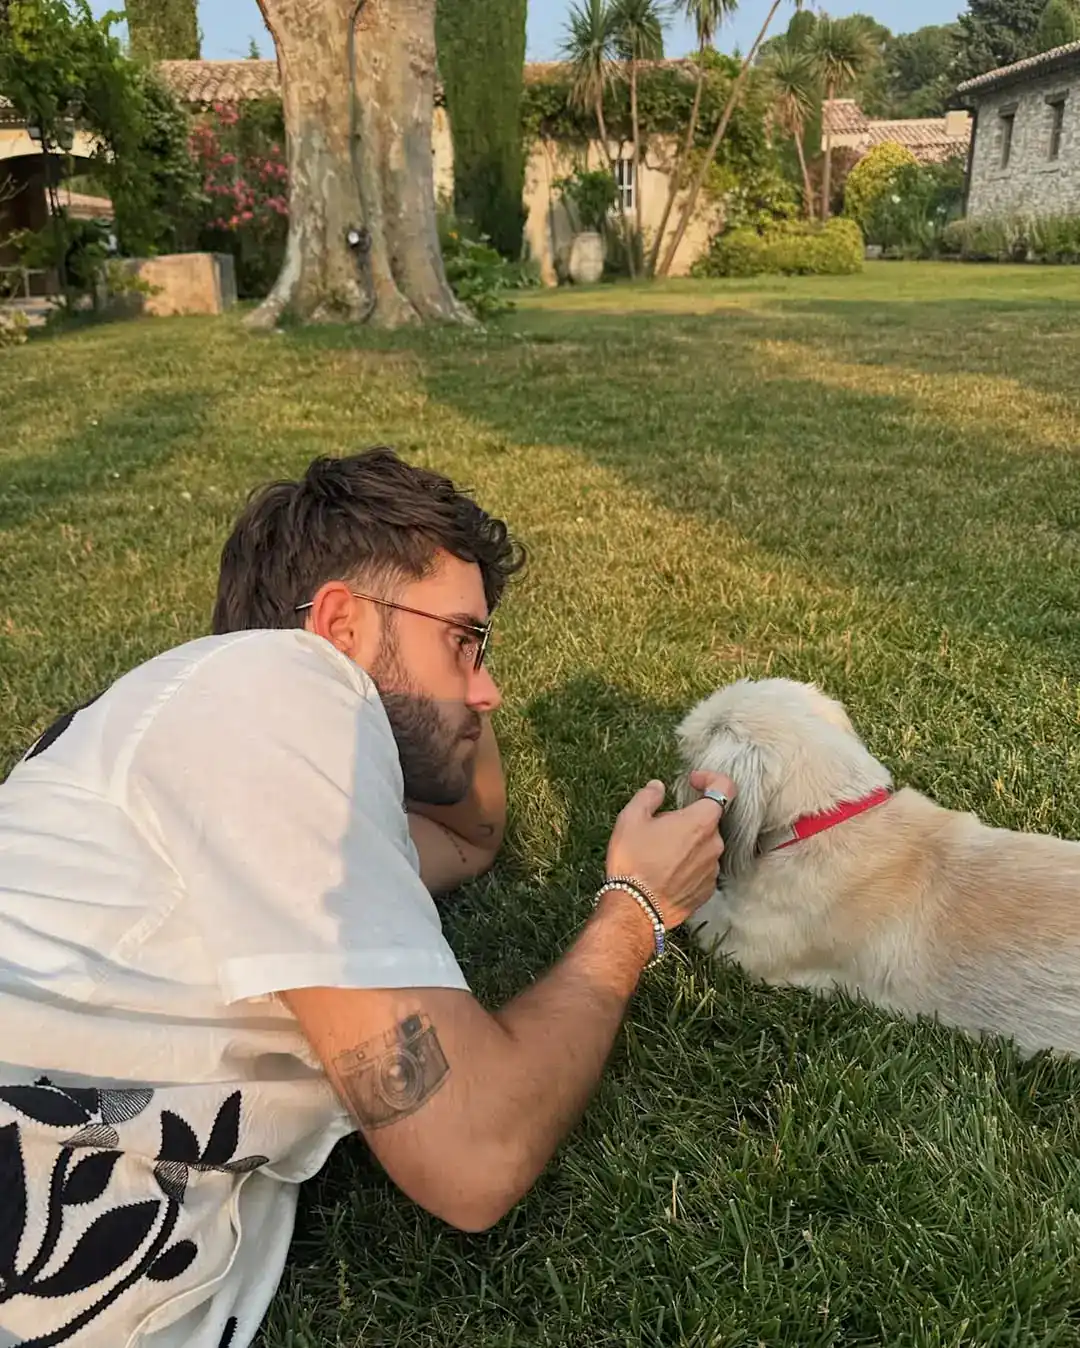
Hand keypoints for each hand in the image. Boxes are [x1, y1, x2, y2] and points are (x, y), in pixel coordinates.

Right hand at [604, 770, 736, 929]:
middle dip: (688, 818)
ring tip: (659, 853)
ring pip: (705, 845)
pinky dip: (689, 864)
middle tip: (660, 827)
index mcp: (700, 822)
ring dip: (688, 843)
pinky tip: (666, 872)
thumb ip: (648, 796)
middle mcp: (714, 845)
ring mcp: (713, 869)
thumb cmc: (633, 861)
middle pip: (708, 820)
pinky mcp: (708, 890)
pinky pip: (702, 868)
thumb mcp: (630, 819)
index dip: (711, 778)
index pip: (724, 788)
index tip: (692, 781)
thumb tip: (658, 787)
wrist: (636, 909)